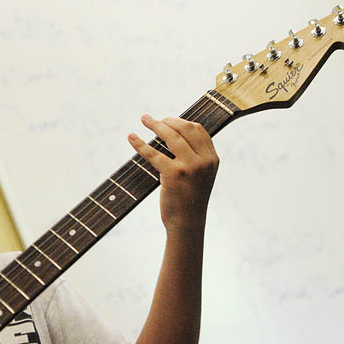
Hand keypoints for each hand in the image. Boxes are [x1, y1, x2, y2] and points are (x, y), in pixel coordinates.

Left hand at [127, 115, 218, 232]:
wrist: (187, 223)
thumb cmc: (189, 200)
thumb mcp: (200, 176)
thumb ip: (195, 157)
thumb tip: (175, 136)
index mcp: (212, 159)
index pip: (198, 130)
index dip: (181, 121)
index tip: (168, 120)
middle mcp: (204, 161)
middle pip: (184, 129)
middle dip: (167, 120)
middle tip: (151, 120)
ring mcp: (189, 167)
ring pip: (170, 137)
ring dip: (155, 125)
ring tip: (144, 120)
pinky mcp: (173, 174)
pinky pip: (154, 154)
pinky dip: (140, 144)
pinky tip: (131, 137)